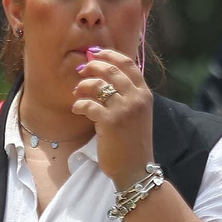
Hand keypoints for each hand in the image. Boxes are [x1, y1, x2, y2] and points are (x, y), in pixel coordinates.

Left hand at [72, 46, 153, 186]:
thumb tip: (103, 75)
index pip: (128, 63)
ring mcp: (124, 109)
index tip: (94, 53)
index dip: (109, 55)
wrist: (135, 168)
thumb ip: (127, 94)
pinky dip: (79, 105)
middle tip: (81, 71)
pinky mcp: (110, 122)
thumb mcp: (137, 114)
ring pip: (98, 85)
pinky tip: (77, 109)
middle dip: (92, 66)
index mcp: (144, 94)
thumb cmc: (132, 142)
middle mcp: (136, 98)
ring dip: (83, 86)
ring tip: (77, 93)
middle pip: (111, 70)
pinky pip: (88, 105)